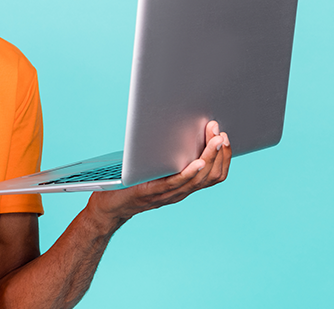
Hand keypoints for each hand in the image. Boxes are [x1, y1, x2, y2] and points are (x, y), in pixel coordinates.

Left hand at [88, 120, 230, 226]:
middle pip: (212, 176)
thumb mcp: (157, 165)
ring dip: (209, 158)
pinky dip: (190, 173)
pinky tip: (196, 162)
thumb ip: (169, 152)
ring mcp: (169, 194)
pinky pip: (177, 184)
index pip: (215, 174)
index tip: (224, 137)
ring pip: (199, 179)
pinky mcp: (153, 193)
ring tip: (214, 141)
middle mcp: (181, 191)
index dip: (224, 156)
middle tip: (219, 133)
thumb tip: (181, 126)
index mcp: (184, 184)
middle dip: (219, 153)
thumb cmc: (132, 181)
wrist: (109, 206)